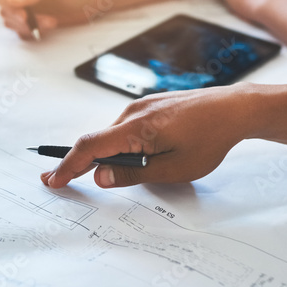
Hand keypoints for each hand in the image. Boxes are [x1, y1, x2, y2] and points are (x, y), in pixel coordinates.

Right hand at [0, 0, 100, 39]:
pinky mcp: (34, 22)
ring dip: (29, 27)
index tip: (22, 14)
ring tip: (52, 22)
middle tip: (41, 21)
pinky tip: (51, 27)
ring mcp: (26, 9)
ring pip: (13, 24)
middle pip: (4, 11)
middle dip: (20, 19)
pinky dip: (34, 33)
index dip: (5, 4)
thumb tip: (11, 0)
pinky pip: (23, 33)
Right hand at [42, 87, 245, 188]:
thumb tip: (99, 176)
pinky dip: (119, 144)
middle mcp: (133, 112)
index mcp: (136, 128)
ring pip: (113, 135)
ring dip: (104, 155)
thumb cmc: (209, 139)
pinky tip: (129, 157)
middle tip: (57, 180)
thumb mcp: (173, 169)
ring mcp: (142, 106)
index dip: (67, 166)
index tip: (52, 180)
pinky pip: (126, 128)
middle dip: (78, 163)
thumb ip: (133, 174)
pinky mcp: (151, 106)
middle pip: (97, 141)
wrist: (234, 109)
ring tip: (99, 175)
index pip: (89, 147)